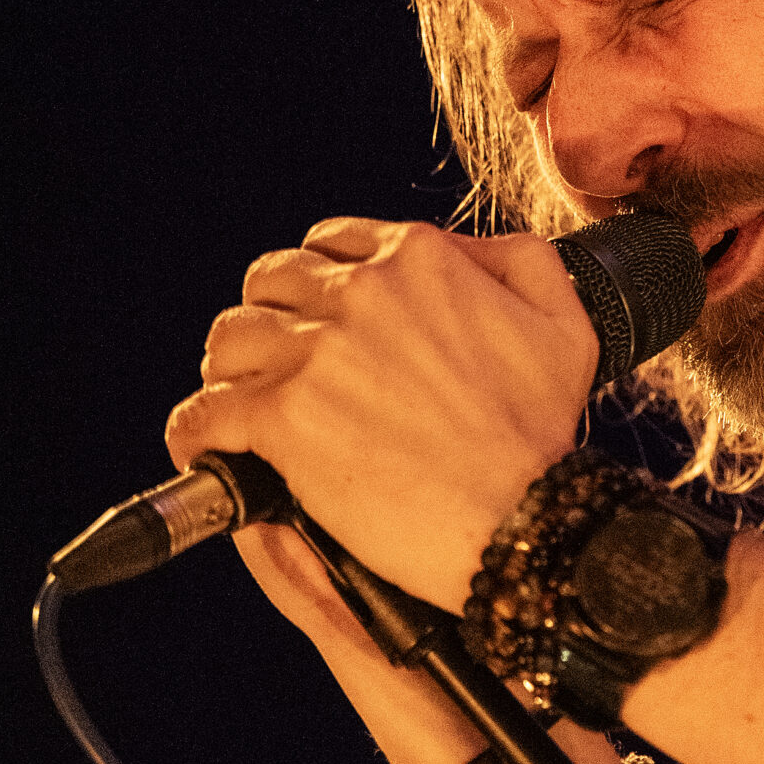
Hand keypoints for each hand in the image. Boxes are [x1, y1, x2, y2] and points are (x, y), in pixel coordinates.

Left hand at [165, 219, 599, 609]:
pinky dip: (198, 432)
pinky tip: (208, 447)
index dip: (321, 284)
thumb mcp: (565, 323)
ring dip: (234, 372)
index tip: (325, 322)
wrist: (524, 519)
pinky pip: (205, 413)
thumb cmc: (545, 434)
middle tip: (284, 367)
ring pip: (229, 340)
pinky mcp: (284, 420)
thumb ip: (519, 262)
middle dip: (273, 321)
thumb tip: (466, 251)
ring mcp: (316, 355)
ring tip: (246, 406)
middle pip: (271, 284)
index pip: (330, 244)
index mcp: (418, 260)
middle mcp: (360, 292)